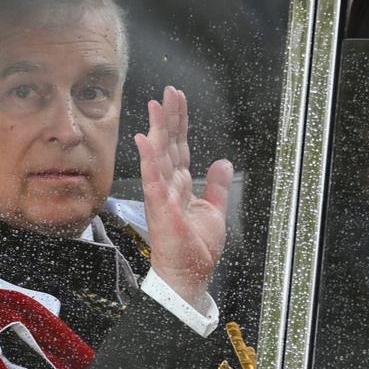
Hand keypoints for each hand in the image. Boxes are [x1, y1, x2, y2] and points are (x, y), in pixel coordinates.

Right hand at [133, 86, 233, 306]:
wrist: (188, 276)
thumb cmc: (194, 250)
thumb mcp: (215, 211)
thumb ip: (217, 186)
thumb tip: (223, 163)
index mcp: (181, 186)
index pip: (180, 147)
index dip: (180, 123)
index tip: (178, 100)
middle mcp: (168, 186)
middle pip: (169, 145)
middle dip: (169, 117)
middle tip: (169, 92)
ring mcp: (161, 195)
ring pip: (159, 155)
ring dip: (158, 129)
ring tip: (156, 106)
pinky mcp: (159, 207)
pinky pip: (153, 178)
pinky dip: (148, 158)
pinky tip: (145, 139)